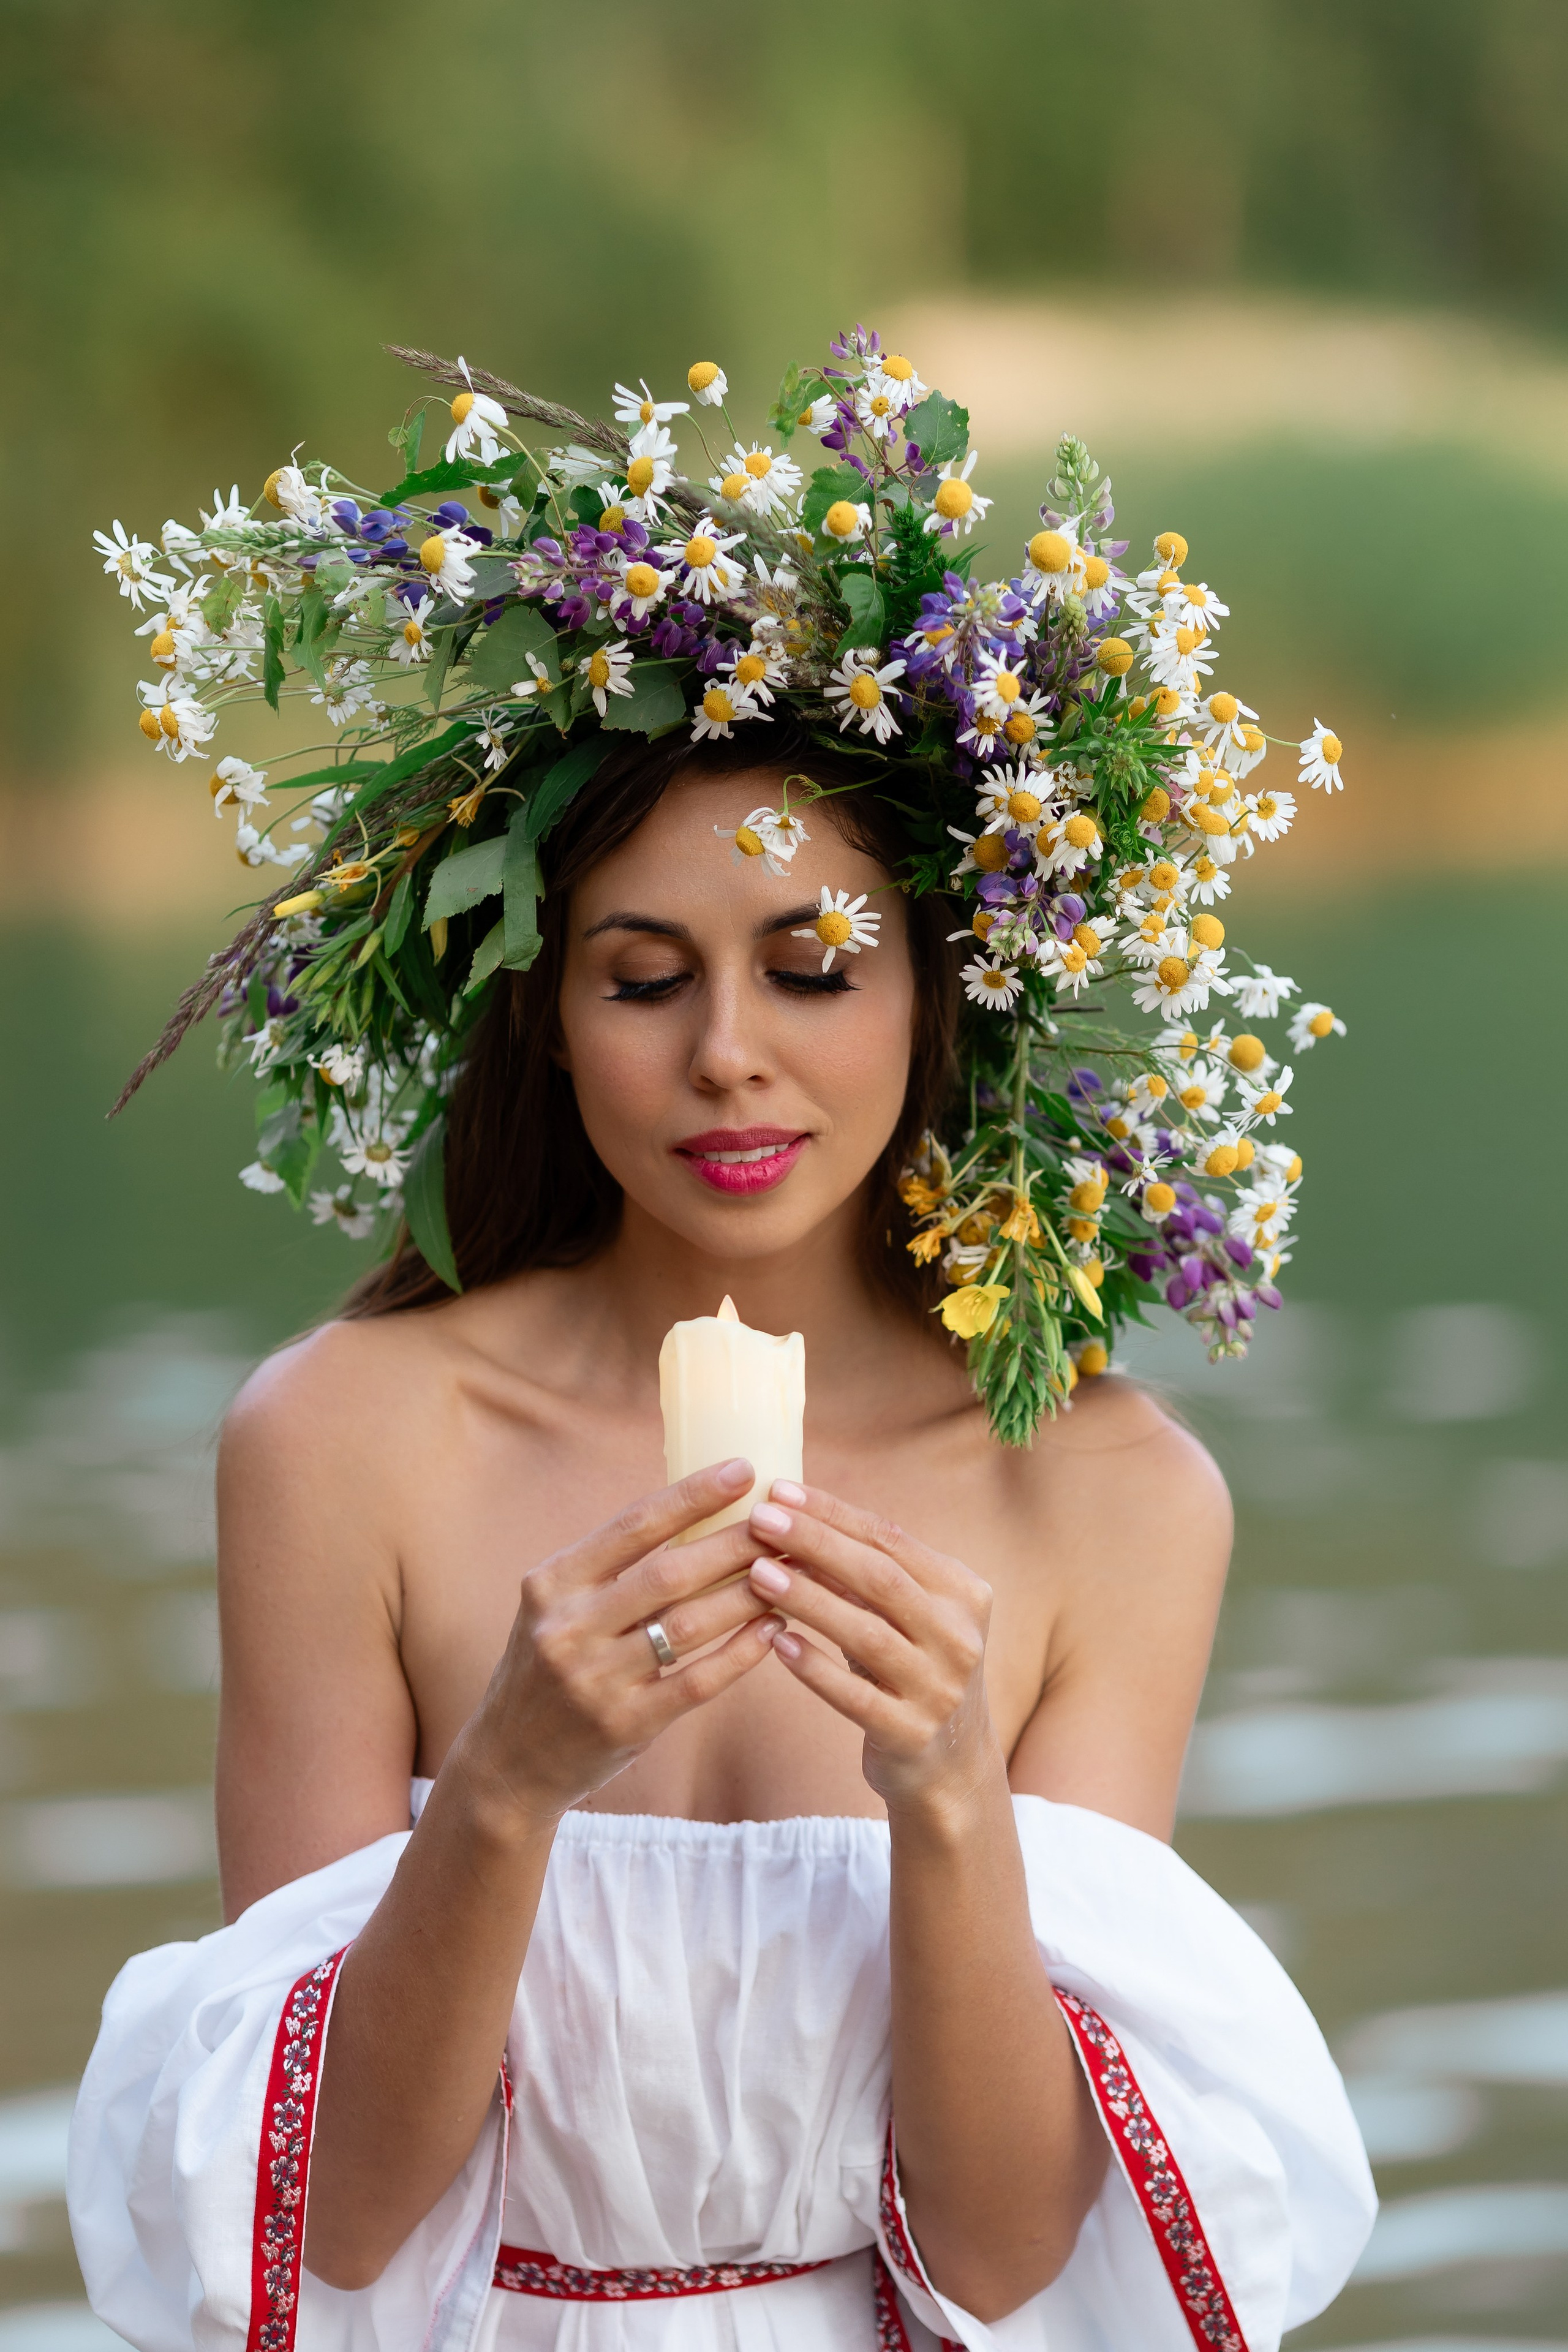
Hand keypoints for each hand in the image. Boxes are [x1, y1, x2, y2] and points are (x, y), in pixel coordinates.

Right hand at [456, 1459, 783, 1826]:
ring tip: (792, 1572)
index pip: (633, 1525)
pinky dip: (740, 1653)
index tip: (743, 1470)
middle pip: (669, 1572)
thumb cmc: (549, 1668)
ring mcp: (594, 1680)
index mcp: (552, 1584)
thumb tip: (698, 1514)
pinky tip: (772, 1630)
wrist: (510, 1762)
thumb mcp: (559, 1607)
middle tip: (786, 1523)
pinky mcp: (624, 1726)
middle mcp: (568, 1627)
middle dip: (736, 1543)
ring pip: (689, 1626)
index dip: (692, 1495)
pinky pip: (696, 1682)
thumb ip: (611, 1569)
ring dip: (748, 1595)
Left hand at [745, 1483, 999, 1816]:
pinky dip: (815, 1668)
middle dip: (816, 1543)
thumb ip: (867, 1573)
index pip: (891, 1539)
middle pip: (880, 1578)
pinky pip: (856, 1696)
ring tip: (757, 1573)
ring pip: (866, 1633)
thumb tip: (793, 1515)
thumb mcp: (907, 1615)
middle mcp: (959, 1637)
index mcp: (963, 1593)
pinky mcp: (911, 1734)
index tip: (780, 1490)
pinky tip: (776, 1644)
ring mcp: (939, 1688)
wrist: (951, 1764)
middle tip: (760, 1520)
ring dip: (808, 1599)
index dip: (833, 1513)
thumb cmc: (912, 1668)